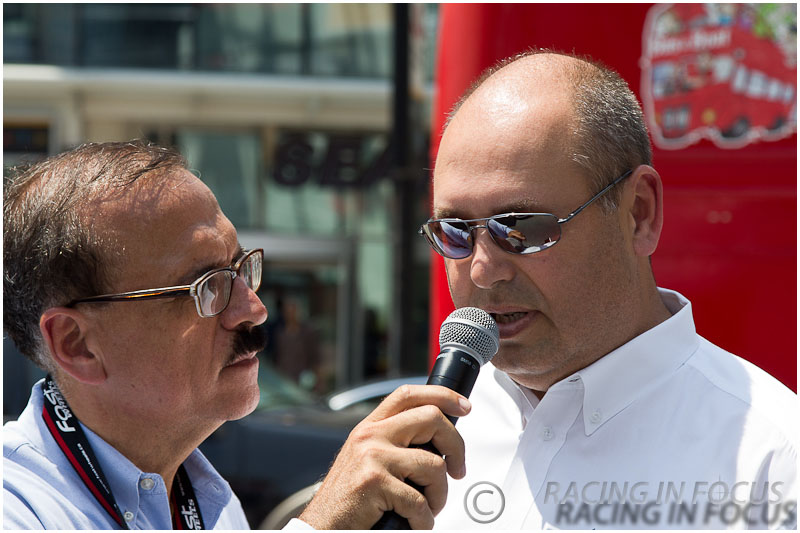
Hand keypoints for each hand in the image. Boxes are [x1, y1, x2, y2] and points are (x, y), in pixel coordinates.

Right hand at [298, 385, 469, 529]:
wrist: (321, 526)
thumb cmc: (350, 499)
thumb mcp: (368, 459)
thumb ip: (396, 443)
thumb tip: (440, 443)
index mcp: (370, 426)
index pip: (409, 394)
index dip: (442, 395)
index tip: (464, 406)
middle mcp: (370, 434)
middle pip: (432, 418)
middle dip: (456, 446)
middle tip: (458, 470)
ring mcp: (372, 456)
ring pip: (434, 464)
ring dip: (440, 495)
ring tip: (428, 508)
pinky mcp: (374, 482)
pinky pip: (420, 501)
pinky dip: (424, 520)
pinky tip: (415, 523)